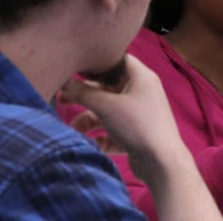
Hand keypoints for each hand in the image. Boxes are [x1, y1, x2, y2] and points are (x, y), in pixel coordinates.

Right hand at [59, 55, 185, 184]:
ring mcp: (138, 115)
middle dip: (84, 96)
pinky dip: (101, 137)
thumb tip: (64, 83)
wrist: (161, 162)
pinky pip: (112, 132)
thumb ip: (82, 93)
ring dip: (89, 120)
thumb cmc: (137, 125)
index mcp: (141, 77)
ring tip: (75, 129)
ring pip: (107, 112)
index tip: (73, 69)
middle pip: (107, 89)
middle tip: (60, 99)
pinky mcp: (135, 135)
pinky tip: (94, 144)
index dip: (95, 64)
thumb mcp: (106, 105)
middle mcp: (141, 93)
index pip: (116, 61)